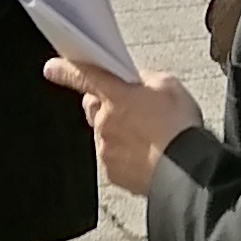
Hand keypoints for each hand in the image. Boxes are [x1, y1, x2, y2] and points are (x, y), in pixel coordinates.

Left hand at [44, 55, 203, 192]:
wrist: (187, 172)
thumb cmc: (180, 128)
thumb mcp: (169, 86)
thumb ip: (144, 80)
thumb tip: (135, 83)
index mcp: (116, 96)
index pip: (83, 76)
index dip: (65, 70)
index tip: (53, 68)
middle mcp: (105, 122)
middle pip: (96, 107)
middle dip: (109, 105)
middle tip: (135, 109)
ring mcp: (106, 149)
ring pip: (104, 133)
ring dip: (119, 132)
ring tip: (148, 137)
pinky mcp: (112, 173)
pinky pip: (111, 157)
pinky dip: (124, 154)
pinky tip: (147, 154)